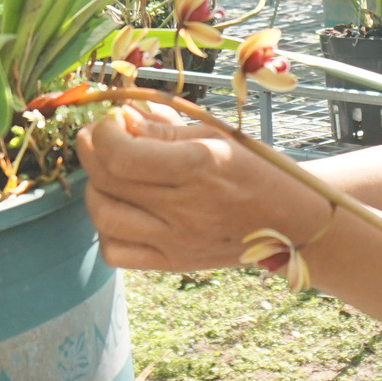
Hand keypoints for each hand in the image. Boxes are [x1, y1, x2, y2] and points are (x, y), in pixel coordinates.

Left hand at [75, 103, 328, 272]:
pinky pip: (116, 253)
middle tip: (98, 138)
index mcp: (202, 165)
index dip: (104, 133)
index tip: (112, 121)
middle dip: (91, 151)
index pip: (123, 154)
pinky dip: (106, 229)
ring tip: (108, 173)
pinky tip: (121, 209)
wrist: (290, 221)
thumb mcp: (216, 137)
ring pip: (104, 216)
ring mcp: (177, 240)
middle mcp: (186, 206)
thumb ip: (165, 129)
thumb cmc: (253, 170)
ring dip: (95, 188)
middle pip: (108, 180)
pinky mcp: (172, 263)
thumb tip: (120, 117)